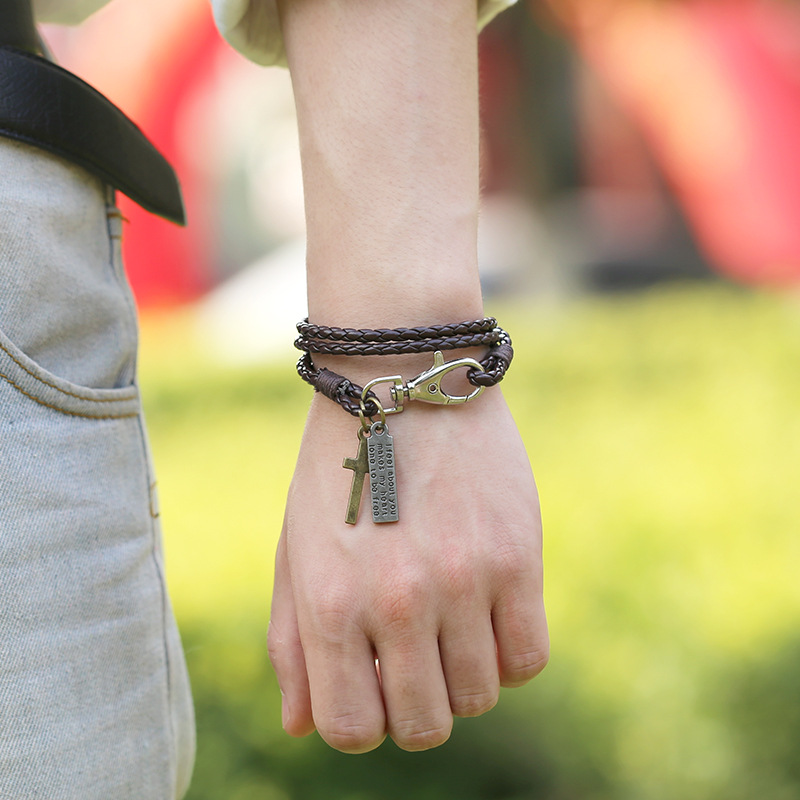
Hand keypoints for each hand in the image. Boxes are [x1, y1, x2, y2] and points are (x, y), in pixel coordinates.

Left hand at [268, 388, 547, 752]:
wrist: (401, 378)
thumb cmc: (339, 467)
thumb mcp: (297, 548)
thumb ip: (293, 642)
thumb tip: (301, 727)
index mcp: (329, 604)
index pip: (350, 729)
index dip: (364, 721)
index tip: (373, 686)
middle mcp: (395, 603)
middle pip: (423, 725)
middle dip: (416, 708)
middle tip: (415, 662)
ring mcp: (462, 581)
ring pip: (478, 696)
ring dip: (463, 677)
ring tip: (450, 627)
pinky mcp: (517, 556)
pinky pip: (529, 658)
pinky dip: (508, 656)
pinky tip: (488, 616)